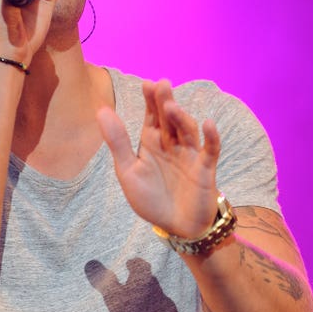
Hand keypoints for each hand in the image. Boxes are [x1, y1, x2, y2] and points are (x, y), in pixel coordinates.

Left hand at [97, 79, 220, 236]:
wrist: (176, 228)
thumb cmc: (151, 200)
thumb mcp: (129, 172)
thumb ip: (118, 142)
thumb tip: (101, 110)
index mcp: (152, 145)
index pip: (151, 117)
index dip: (150, 101)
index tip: (146, 84)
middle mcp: (172, 145)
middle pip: (169, 120)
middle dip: (165, 102)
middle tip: (161, 84)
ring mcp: (190, 155)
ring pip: (187, 131)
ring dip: (180, 118)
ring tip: (170, 107)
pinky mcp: (205, 168)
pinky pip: (211, 150)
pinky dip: (211, 137)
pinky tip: (208, 123)